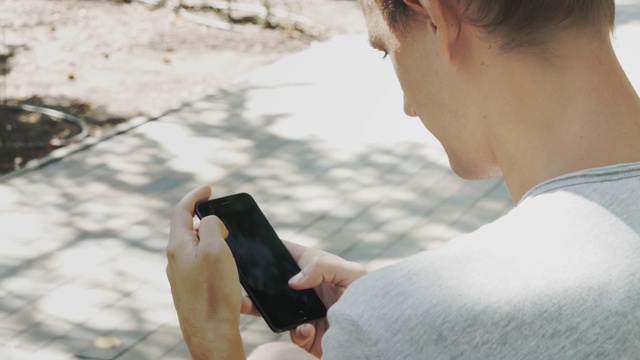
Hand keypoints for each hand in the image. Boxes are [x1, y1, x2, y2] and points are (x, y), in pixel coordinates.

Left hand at [166, 185, 244, 358]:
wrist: (210, 333)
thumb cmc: (214, 292)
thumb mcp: (216, 249)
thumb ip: (212, 226)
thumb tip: (210, 222)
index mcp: (178, 247)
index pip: (181, 212)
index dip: (195, 196)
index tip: (209, 189)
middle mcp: (175, 261)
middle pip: (187, 229)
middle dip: (204, 218)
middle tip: (222, 215)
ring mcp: (182, 277)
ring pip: (194, 248)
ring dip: (209, 238)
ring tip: (227, 239)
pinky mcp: (191, 290)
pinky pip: (200, 264)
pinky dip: (212, 256)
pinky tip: (225, 265)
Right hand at [240, 241, 366, 357]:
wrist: (381, 337)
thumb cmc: (371, 296)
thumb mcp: (352, 274)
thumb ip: (322, 267)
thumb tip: (293, 280)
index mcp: (315, 268)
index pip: (287, 254)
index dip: (269, 250)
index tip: (251, 249)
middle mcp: (307, 290)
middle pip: (274, 286)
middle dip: (257, 288)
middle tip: (242, 290)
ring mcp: (305, 314)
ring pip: (276, 313)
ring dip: (268, 312)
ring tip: (270, 313)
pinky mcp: (309, 337)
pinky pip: (293, 336)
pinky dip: (299, 333)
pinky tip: (309, 329)